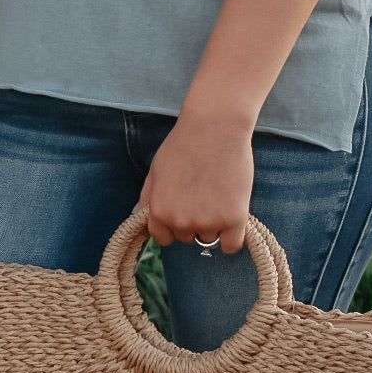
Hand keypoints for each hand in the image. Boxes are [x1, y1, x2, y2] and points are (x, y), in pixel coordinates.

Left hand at [137, 112, 255, 253]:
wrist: (215, 127)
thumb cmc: (184, 144)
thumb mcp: (156, 171)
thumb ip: (148, 198)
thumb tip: (138, 217)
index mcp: (159, 212)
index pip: (163, 238)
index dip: (173, 225)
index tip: (184, 209)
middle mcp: (181, 222)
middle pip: (187, 238)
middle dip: (193, 222)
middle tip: (203, 194)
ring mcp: (207, 222)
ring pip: (210, 239)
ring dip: (214, 224)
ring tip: (218, 194)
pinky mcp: (233, 219)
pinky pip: (232, 245)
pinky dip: (232, 236)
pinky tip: (233, 215)